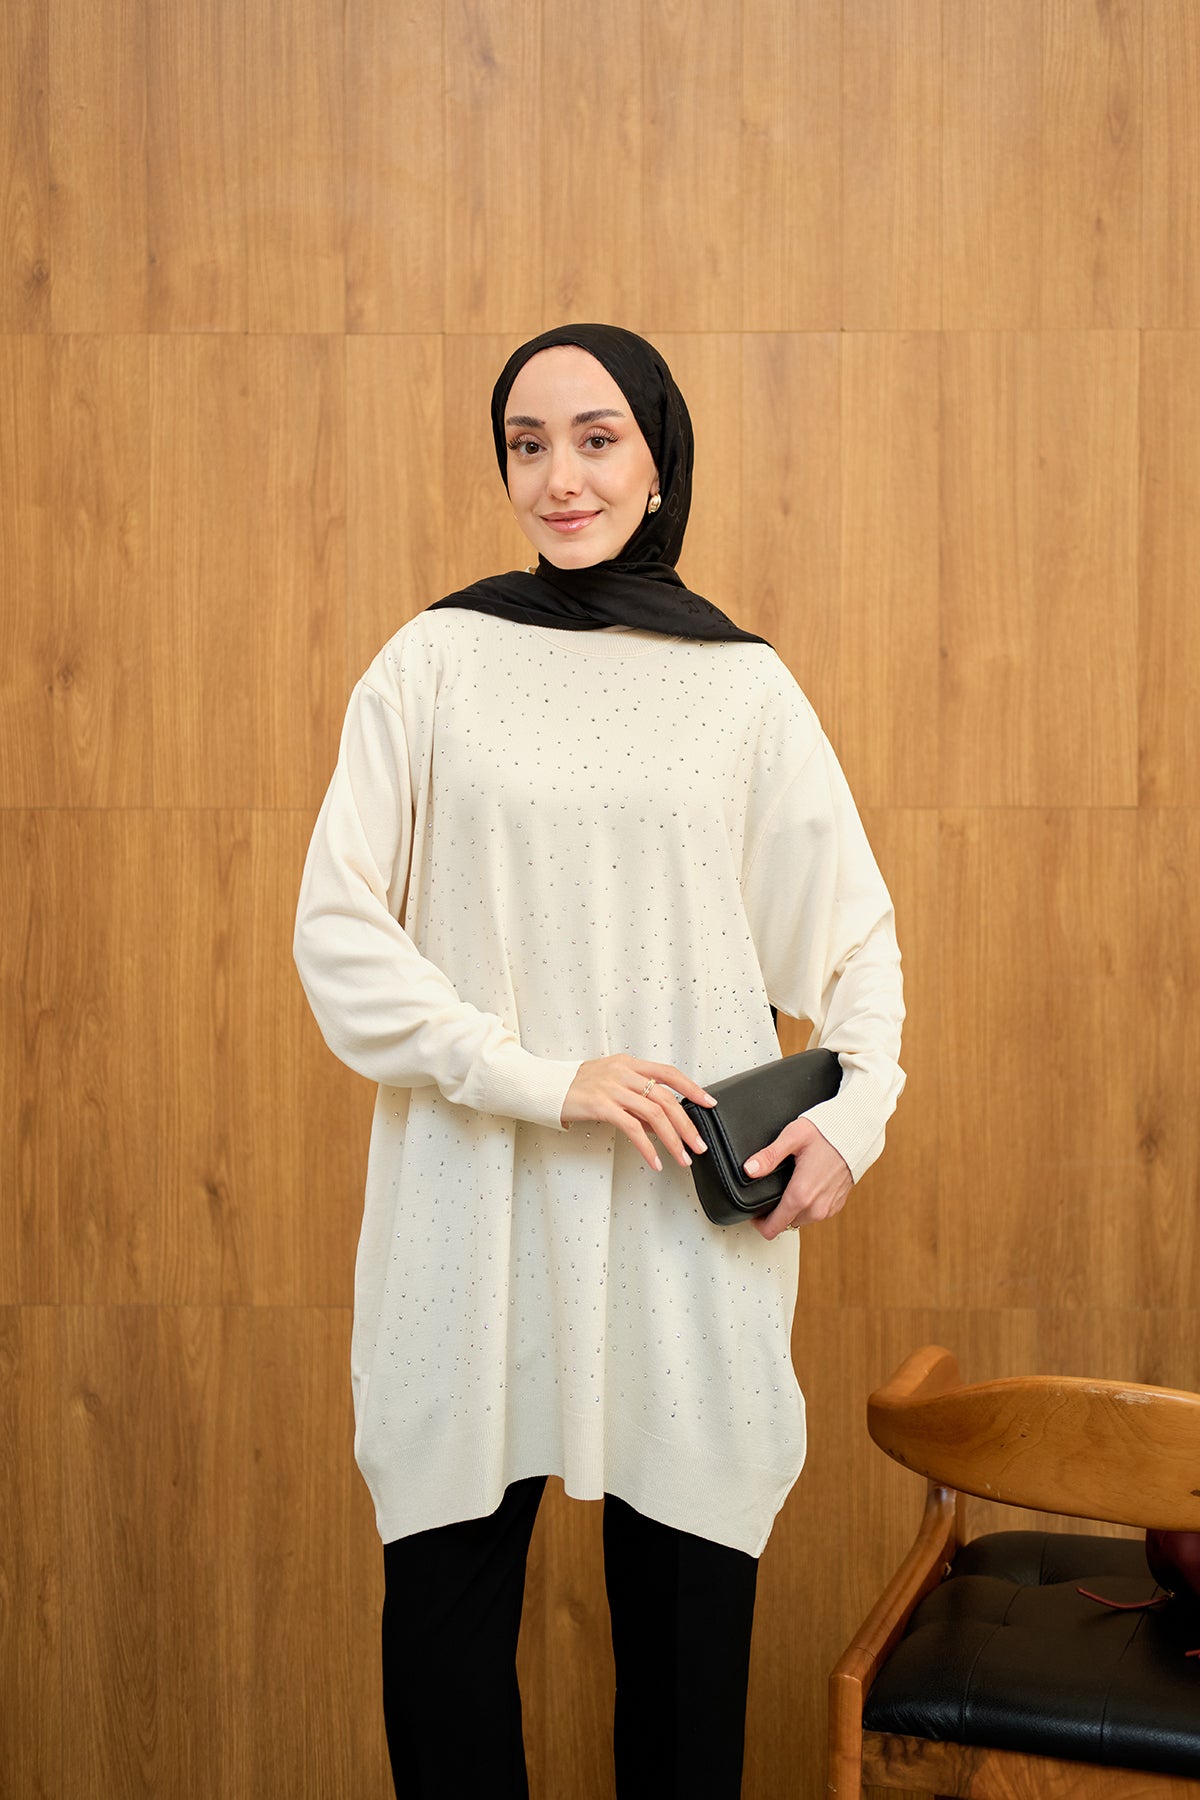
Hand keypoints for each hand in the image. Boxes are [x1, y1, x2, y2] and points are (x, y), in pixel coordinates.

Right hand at [560, 1055, 716, 1173]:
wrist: (545, 1087)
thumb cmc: (576, 1086)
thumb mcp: (610, 1084)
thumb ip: (636, 1100)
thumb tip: (660, 1123)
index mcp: (629, 1064)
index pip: (669, 1073)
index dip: (692, 1088)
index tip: (709, 1103)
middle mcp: (624, 1073)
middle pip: (666, 1098)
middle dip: (687, 1125)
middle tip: (699, 1144)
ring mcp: (613, 1089)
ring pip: (654, 1115)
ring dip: (673, 1140)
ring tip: (682, 1158)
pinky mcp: (601, 1106)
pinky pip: (633, 1129)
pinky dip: (647, 1148)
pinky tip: (655, 1160)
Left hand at [745, 1118, 851, 1240]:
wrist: (858, 1134)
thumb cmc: (827, 1133)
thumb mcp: (793, 1137)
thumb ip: (769, 1155)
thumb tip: (749, 1169)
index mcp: (801, 1195)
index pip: (772, 1229)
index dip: (758, 1223)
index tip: (753, 1211)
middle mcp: (816, 1208)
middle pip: (784, 1225)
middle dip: (773, 1214)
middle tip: (768, 1194)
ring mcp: (828, 1209)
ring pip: (799, 1220)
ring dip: (790, 1210)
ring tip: (786, 1188)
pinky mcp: (836, 1206)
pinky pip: (814, 1214)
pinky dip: (806, 1206)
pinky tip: (805, 1187)